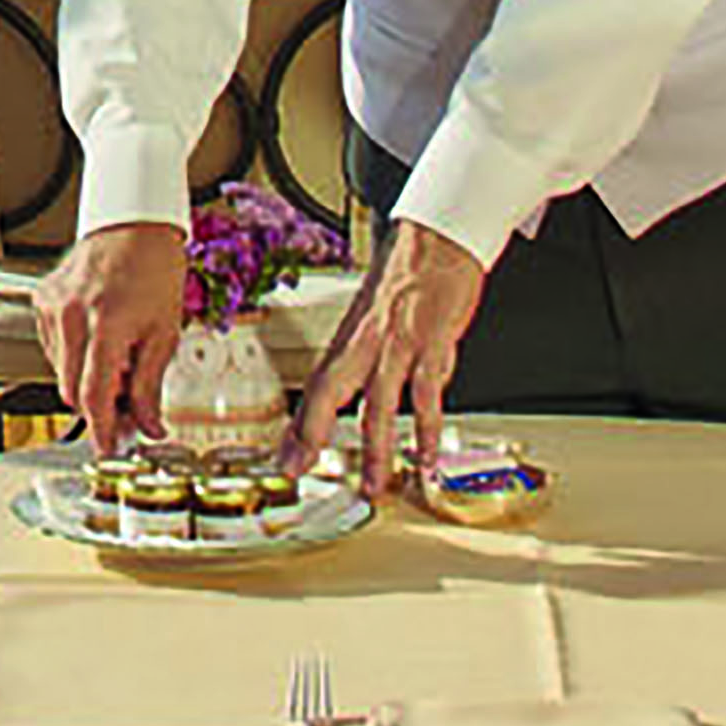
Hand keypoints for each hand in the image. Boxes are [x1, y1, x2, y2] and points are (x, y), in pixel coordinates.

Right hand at [35, 221, 192, 439]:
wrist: (135, 225)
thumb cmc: (155, 270)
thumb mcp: (164, 333)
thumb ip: (150, 386)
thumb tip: (149, 426)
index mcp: (105, 324)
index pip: (94, 395)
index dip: (102, 429)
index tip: (109, 448)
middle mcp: (71, 315)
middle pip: (73, 390)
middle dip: (100, 401)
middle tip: (128, 397)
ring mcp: (52, 307)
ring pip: (61, 371)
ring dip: (88, 375)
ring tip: (118, 351)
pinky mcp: (42, 300)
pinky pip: (53, 347)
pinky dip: (75, 353)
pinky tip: (98, 335)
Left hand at [301, 219, 496, 488]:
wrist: (439, 240)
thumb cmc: (408, 278)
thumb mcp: (373, 316)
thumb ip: (363, 356)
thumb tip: (353, 393)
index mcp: (351, 338)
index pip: (317, 387)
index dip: (299, 425)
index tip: (286, 459)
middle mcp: (368, 343)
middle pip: (331, 393)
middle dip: (314, 436)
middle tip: (304, 471)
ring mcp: (401, 344)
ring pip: (379, 404)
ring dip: (375, 451)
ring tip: (374, 486)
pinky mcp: (434, 343)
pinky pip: (427, 395)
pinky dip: (426, 430)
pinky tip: (424, 457)